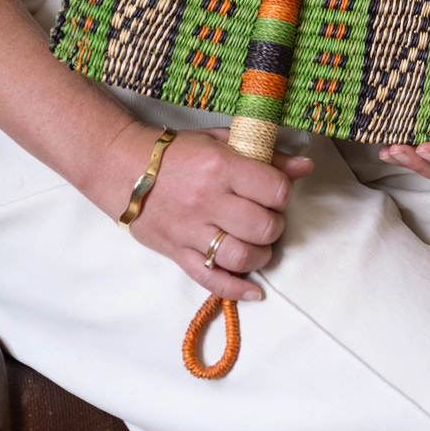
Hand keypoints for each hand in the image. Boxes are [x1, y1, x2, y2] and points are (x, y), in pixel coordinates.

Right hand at [120, 126, 314, 300]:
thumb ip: (266, 154)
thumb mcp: (221, 140)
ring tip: (259, 245)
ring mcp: (191, 231)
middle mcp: (207, 201)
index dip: (283, 193)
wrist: (124, 168)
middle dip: (274, 226)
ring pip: (241, 257)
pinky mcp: (178, 253)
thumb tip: (306, 166)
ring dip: (261, 255)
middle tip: (268, 218)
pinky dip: (236, 289)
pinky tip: (254, 290)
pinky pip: (211, 280)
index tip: (276, 192)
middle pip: (262, 227)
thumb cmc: (176, 152)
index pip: (274, 190)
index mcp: (220, 167)